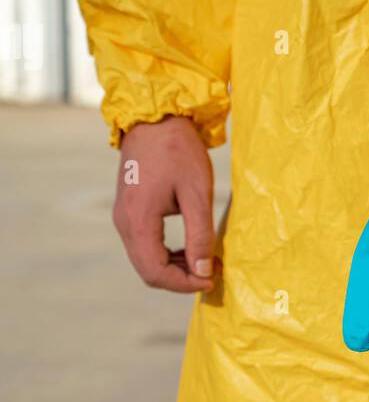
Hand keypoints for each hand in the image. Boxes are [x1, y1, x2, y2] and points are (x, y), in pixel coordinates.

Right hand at [113, 116, 217, 293]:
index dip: (184, 284)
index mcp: (138, 221)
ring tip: (206, 260)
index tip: (211, 279)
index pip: (155, 272)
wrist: (154, 117)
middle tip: (212, 271)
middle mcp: (124, 223)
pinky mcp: (129, 210)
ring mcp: (123, 217)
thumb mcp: (196, 193)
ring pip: (145, 260)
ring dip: (175, 267)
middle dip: (180, 278)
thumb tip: (202, 271)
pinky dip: (167, 253)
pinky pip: (145, 245)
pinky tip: (191, 247)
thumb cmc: (178, 150)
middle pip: (148, 271)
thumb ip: (199, 234)